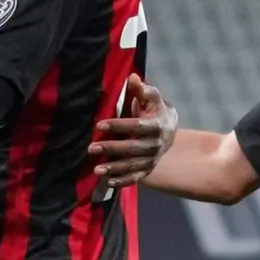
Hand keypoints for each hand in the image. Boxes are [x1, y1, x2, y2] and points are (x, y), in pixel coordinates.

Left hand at [87, 74, 176, 190]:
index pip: (137, 126)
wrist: (169, 129)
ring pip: (133, 165)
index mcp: (158, 125)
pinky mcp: (148, 169)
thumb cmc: (154, 109)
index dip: (119, 125)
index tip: (99, 125)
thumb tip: (132, 77)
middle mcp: (157, 144)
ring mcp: (153, 158)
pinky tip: (109, 182)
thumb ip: (142, 89)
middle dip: (112, 149)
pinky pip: (136, 177)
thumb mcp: (151, 97)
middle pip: (133, 148)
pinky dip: (123, 181)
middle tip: (91, 148)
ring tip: (96, 170)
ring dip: (115, 168)